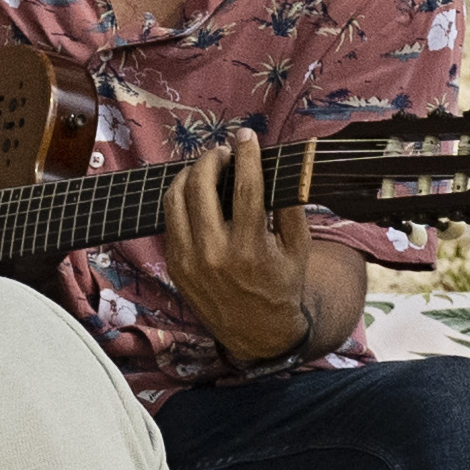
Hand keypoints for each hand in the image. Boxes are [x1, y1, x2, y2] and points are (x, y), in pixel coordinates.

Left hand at [154, 136, 321, 370]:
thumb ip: (292, 207)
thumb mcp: (299, 250)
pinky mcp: (175, 265)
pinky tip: (195, 192)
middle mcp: (214, 254)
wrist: (257, 333)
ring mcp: (189, 261)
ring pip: (175, 199)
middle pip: (200, 186)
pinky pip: (170, 220)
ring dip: (189, 174)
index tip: (247, 136)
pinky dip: (181, 199)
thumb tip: (287, 166)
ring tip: (207, 167)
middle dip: (211, 159)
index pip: (245, 188)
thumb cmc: (282, 286)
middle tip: (223, 152)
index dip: (246, 155)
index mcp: (250, 249)